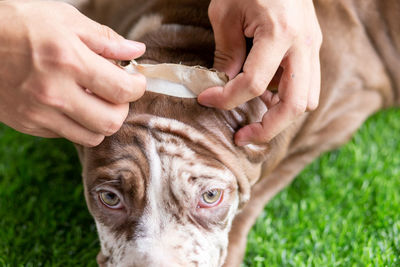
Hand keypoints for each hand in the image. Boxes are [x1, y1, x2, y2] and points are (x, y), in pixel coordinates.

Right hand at [0, 0, 145, 145]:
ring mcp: (39, 113)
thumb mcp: (66, 20)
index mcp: (69, 61)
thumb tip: (136, 51)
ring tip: (96, 101)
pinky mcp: (29, 124)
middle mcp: (55, 93)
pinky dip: (78, 124)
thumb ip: (106, 39)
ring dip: (102, 121)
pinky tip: (72, 104)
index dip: (137, 87)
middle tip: (117, 93)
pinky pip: (68, 135)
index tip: (136, 81)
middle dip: (122, 108)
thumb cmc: (21, 24)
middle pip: (111, 121)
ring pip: (92, 136)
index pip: (121, 90)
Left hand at [198, 0, 321, 145]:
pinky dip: (286, 98)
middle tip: (242, 137)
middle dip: (267, 128)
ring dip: (280, 114)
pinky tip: (266, 94)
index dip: (225, 99)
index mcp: (280, 34)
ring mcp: (312, 48)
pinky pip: (306, 85)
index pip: (252, 84)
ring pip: (307, 100)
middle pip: (294, 106)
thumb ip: (227, 53)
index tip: (205, 99)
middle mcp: (303, 46)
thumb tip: (226, 86)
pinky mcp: (312, 49)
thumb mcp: (226, 13)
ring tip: (254, 115)